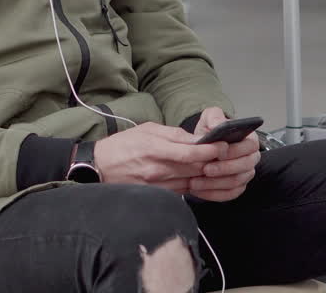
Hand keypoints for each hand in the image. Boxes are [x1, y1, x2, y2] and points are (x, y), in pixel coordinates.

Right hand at [93, 122, 228, 193]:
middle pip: (195, 169)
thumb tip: (197, 139)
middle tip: (226, 155)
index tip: (223, 146)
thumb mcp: (147, 129)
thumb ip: (174, 134)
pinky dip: (194, 183)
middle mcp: (158, 170)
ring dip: (206, 175)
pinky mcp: (158, 195)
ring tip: (216, 165)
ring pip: (192, 182)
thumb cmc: (123, 145)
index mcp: (155, 149)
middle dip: (213, 162)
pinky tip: (199, 176)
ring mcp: (158, 186)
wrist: (100, 168)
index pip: (190, 153)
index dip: (210, 150)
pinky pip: (183, 191)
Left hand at [189, 107, 260, 201]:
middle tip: (205, 169)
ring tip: (196, 181)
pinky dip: (213, 194)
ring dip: (215, 183)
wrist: (204, 147)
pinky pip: (229, 194)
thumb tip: (217, 125)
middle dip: (224, 169)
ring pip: (236, 182)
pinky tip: (198, 190)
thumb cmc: (211, 132)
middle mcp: (251, 158)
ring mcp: (245, 174)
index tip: (219, 153)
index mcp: (249, 140)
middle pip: (245, 167)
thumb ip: (214, 117)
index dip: (235, 151)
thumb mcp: (211, 118)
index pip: (250, 146)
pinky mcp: (237, 187)